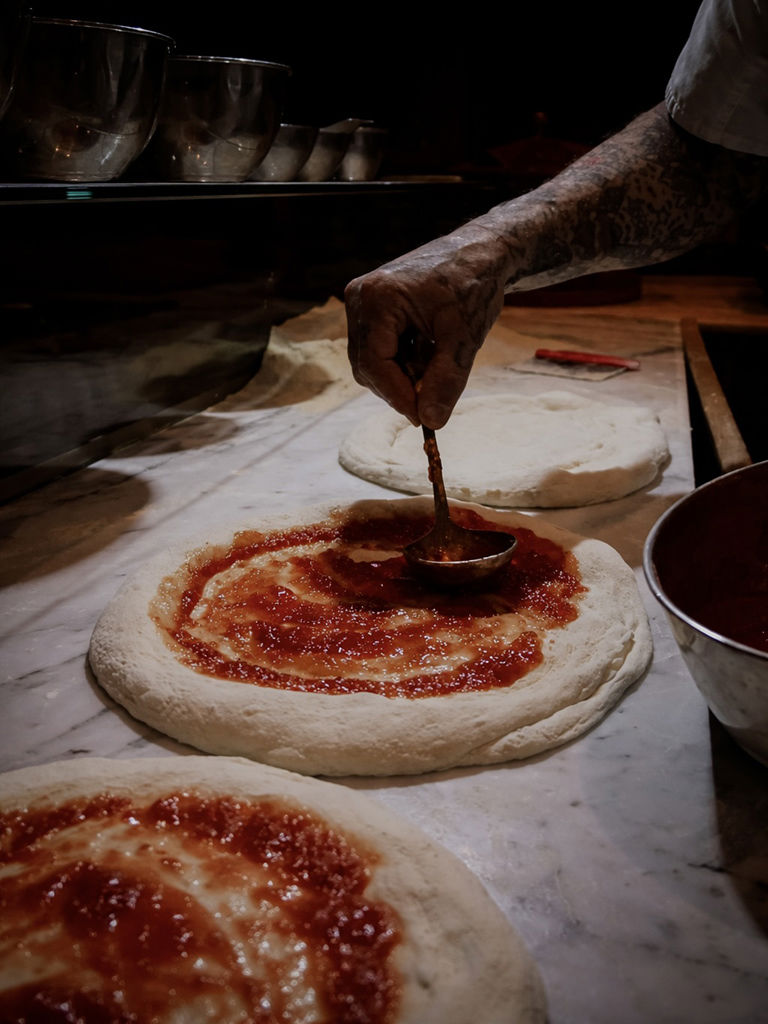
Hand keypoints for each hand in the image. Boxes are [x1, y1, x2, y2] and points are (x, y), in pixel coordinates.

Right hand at [344, 228, 508, 428]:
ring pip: (373, 361)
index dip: (397, 396)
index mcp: (377, 298)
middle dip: (400, 386)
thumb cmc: (474, 285)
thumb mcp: (464, 338)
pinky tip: (429, 350)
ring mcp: (363, 303)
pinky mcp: (372, 309)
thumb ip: (446, 380)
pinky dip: (404, 361)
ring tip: (437, 361)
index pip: (374, 363)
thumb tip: (431, 421)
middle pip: (368, 365)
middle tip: (435, 396)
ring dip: (403, 374)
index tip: (423, 420)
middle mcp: (360, 298)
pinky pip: (379, 349)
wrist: (481, 253)